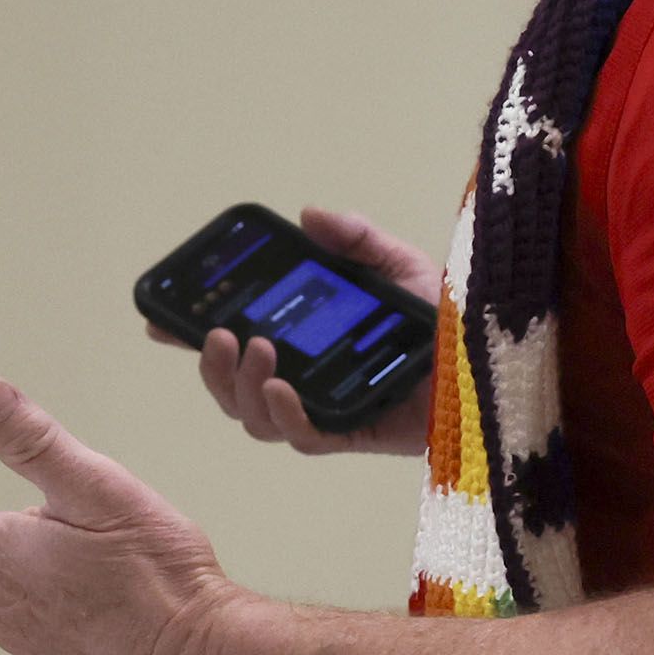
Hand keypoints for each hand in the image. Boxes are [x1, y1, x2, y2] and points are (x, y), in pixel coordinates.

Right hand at [147, 205, 441, 458]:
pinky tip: (282, 389)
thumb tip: (308, 215)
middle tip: (215, 334)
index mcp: (304, 339)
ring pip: (253, 416)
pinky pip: (302, 438)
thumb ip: (356, 238)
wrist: (496, 362)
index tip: (158, 319)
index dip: (189, 334)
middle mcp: (305, 377)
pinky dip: (283, 416)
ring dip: (239, 386)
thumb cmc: (449, 319)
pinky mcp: (353, 435)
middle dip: (209, 365)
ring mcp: (325, 409)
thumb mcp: (399, 264)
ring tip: (258, 352)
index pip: (234, 340)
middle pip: (231, 387)